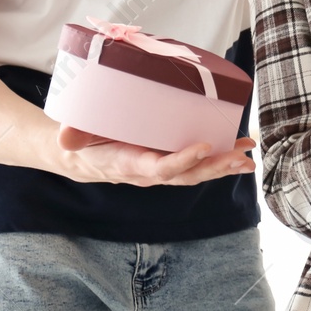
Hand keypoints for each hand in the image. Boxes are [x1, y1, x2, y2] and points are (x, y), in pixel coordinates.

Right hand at [57, 127, 257, 185]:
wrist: (82, 157)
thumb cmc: (82, 142)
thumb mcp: (74, 137)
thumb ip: (72, 136)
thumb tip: (63, 139)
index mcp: (128, 164)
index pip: (159, 168)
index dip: (182, 160)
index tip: (203, 147)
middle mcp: (148, 172)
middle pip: (187, 174)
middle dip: (215, 167)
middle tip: (240, 157)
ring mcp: (161, 170)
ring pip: (197, 172)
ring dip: (224, 165)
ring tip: (248, 158)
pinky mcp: (169, 162)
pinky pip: (197, 165)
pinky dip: (221, 160)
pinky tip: (241, 151)